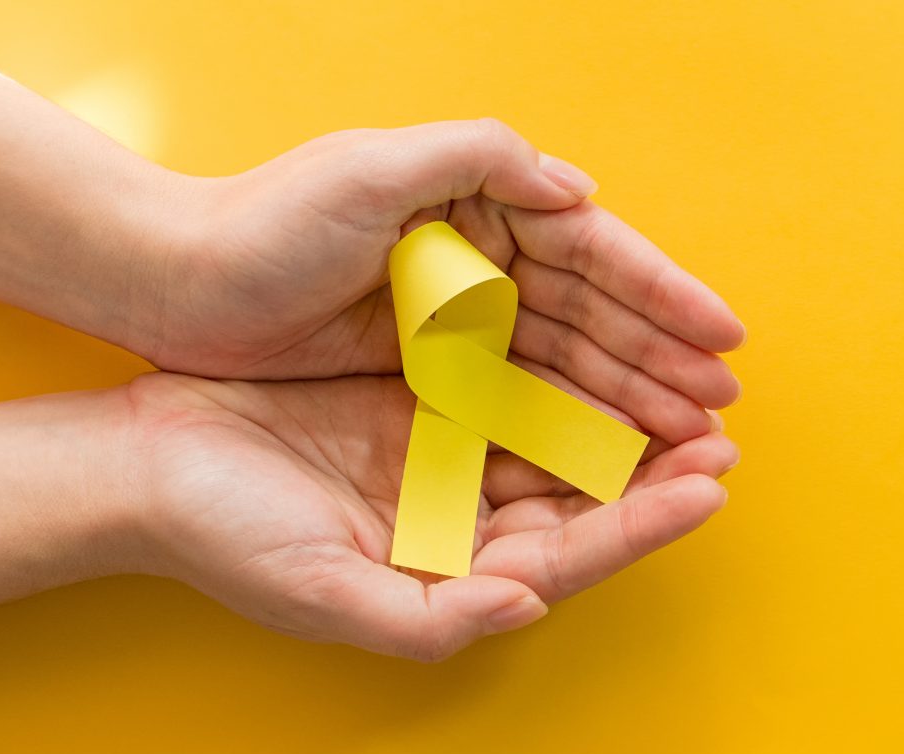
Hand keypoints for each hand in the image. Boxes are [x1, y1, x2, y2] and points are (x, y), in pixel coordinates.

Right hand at [123, 371, 736, 660]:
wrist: (149, 461)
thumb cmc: (227, 538)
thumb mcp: (324, 594)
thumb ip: (431, 618)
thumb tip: (525, 606)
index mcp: (454, 575)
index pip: (573, 554)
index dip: (644, 524)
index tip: (710, 489)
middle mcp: (464, 521)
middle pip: (584, 500)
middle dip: (657, 472)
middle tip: (724, 434)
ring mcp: (449, 458)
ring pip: (559, 442)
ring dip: (622, 420)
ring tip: (689, 393)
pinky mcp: (426, 400)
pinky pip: (513, 386)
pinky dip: (561, 375)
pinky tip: (605, 350)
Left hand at [140, 119, 743, 444]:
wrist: (178, 283)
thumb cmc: (267, 222)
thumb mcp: (369, 166)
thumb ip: (478, 158)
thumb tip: (579, 188)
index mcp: (482, 204)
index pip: (595, 250)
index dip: (665, 293)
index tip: (725, 334)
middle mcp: (483, 259)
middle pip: (597, 314)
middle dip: (665, 357)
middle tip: (724, 404)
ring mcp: (461, 317)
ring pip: (569, 360)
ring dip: (633, 395)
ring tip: (691, 434)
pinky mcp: (432, 368)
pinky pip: (522, 395)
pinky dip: (573, 419)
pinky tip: (615, 446)